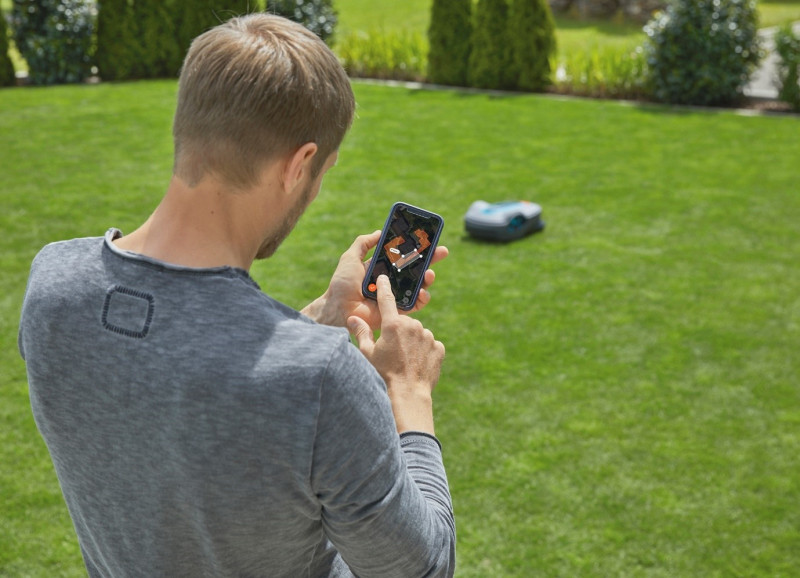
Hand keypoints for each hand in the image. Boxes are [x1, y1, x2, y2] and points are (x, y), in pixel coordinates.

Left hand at [302, 230, 448, 329]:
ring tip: (429, 273)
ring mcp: (396, 296)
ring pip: (419, 286)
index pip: (403, 256)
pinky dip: (422, 298)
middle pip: (416, 269)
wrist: (339, 308)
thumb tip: (380, 232)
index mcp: (382, 269)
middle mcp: (391, 281)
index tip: (428, 240)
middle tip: (442, 251)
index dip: (416, 249)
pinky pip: (415, 304)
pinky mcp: (398, 311)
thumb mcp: (350, 258)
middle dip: (430, 260)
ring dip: (428, 278)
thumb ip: (363, 243)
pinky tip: (423, 291)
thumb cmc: (342, 284)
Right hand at [348, 275, 444, 434]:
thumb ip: (361, 332)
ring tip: (404, 361)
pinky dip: (424, 351)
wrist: (408, 395)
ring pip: (417, 333)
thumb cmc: (383, 375)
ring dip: (412, 342)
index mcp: (393, 324)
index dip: (384, 287)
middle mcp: (412, 326)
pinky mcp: (438, 348)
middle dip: (398, 332)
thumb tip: (353, 318)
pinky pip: (429, 345)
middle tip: (391, 351)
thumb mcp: (367, 354)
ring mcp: (427, 336)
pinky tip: (416, 364)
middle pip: (403, 323)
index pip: (387, 299)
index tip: (383, 278)